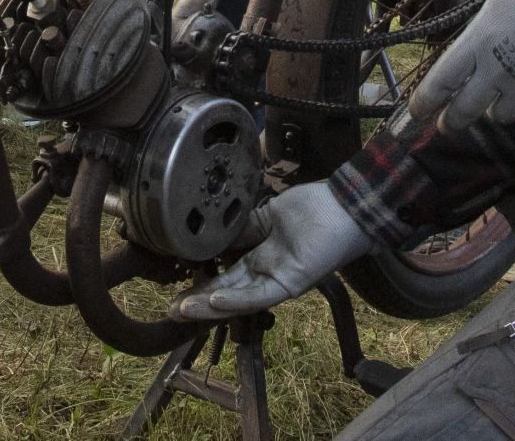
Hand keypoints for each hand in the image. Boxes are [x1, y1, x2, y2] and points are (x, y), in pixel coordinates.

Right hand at [169, 182, 373, 320]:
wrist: (344, 205)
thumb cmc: (312, 207)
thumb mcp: (267, 214)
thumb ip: (244, 229)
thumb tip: (214, 235)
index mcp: (260, 256)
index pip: (226, 275)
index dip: (202, 283)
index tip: (177, 288)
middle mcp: (267, 272)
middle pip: (227, 292)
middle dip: (198, 302)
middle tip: (170, 310)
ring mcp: (278, 279)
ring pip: (239, 299)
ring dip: (210, 306)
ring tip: (183, 309)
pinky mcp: (291, 283)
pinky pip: (260, 294)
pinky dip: (237, 299)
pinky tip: (214, 300)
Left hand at [413, 0, 514, 132]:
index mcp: (480, 43)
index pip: (441, 82)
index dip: (424, 102)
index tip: (416, 113)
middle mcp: (499, 74)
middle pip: (465, 111)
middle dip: (453, 121)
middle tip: (448, 125)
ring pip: (503, 115)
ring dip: (497, 111)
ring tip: (498, 104)